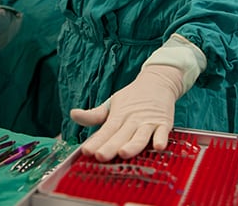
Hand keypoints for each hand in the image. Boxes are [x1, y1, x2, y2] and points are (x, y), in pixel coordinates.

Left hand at [70, 64, 184, 161]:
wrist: (158, 81)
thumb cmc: (133, 97)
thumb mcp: (111, 104)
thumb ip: (94, 115)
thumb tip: (72, 114)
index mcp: (118, 116)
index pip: (106, 130)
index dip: (96, 141)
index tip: (86, 151)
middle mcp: (133, 120)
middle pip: (121, 135)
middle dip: (110, 146)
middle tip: (100, 156)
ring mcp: (149, 122)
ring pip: (141, 136)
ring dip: (133, 145)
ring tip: (124, 152)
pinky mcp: (164, 123)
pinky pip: (163, 132)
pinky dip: (161, 138)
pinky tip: (158, 146)